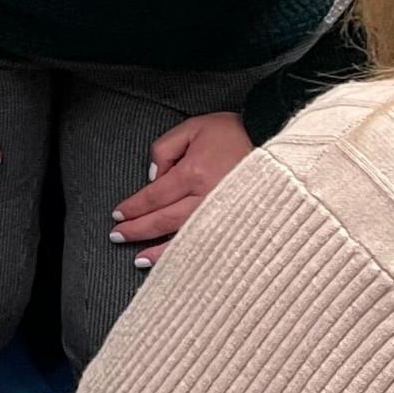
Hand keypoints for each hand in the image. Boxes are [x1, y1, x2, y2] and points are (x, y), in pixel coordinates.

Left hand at [112, 111, 253, 267]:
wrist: (276, 143)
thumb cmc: (235, 134)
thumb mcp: (193, 128)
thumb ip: (165, 149)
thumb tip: (153, 177)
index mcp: (195, 172)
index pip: (154, 196)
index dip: (134, 207)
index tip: (118, 215)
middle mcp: (208, 197)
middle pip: (164, 220)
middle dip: (138, 230)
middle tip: (117, 236)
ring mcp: (225, 214)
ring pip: (185, 238)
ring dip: (159, 251)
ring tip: (139, 260)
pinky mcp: (238, 224)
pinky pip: (208, 244)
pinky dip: (190, 255)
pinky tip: (178, 264)